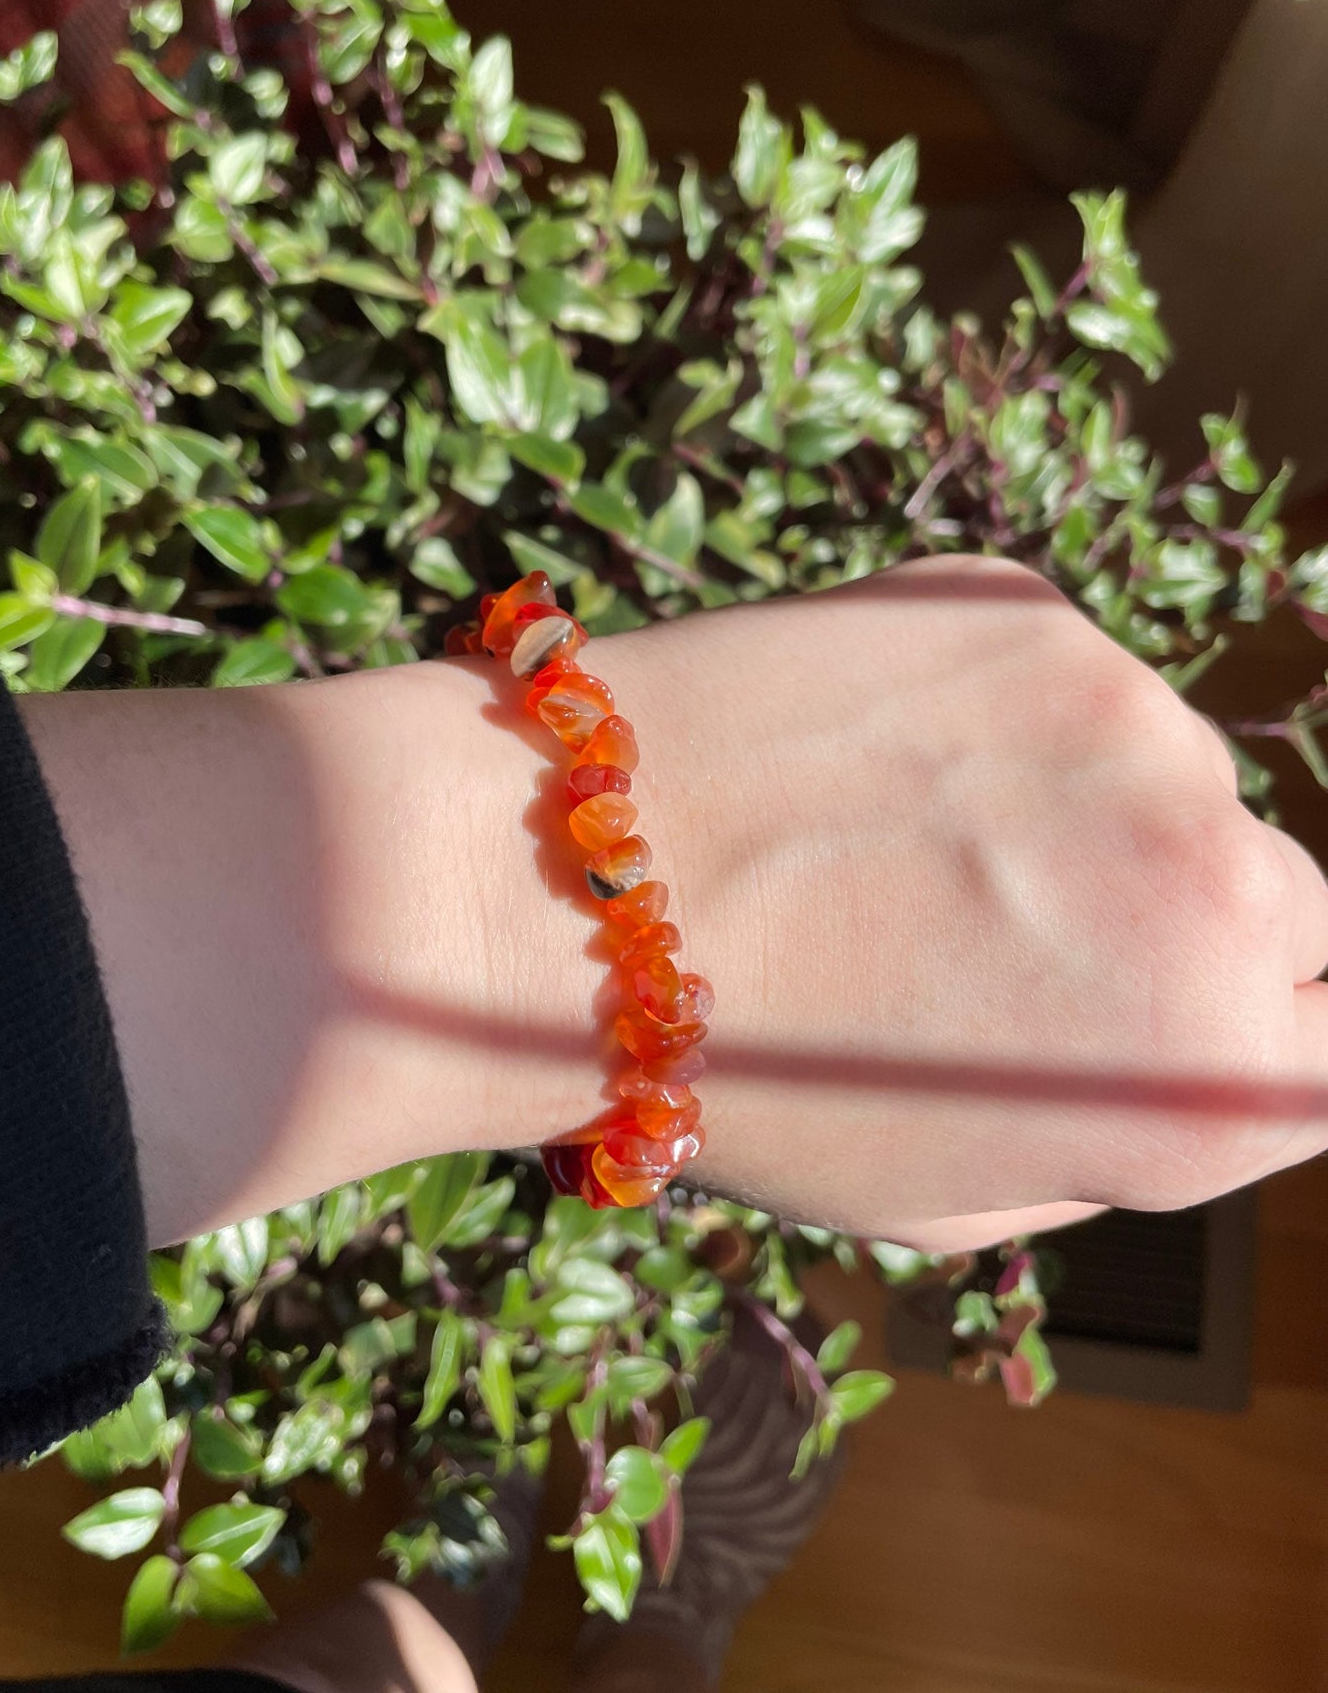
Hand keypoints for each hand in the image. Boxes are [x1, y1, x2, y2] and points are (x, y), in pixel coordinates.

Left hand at [25, 556, 1327, 1248]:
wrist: (557, 883)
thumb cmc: (738, 1075)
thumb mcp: (956, 1200)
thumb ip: (1123, 1126)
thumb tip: (1186, 1042)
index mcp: (1208, 1078)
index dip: (1252, 1030)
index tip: (1165, 1013)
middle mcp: (1214, 888)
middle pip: (1286, 906)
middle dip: (1183, 925)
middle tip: (1025, 932)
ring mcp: (1128, 724)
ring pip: (1166, 777)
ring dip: (1085, 809)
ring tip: (904, 839)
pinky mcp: (1032, 613)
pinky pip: (1066, 683)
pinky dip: (999, 718)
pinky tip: (867, 758)